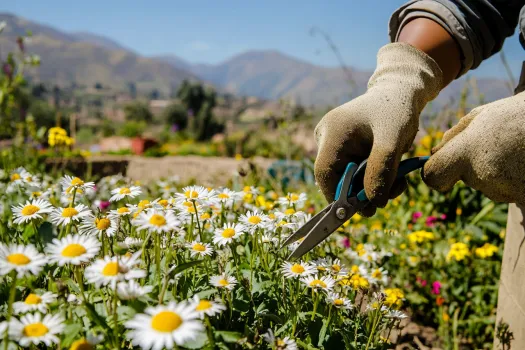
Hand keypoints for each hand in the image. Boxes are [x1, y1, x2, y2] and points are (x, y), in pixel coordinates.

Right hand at [314, 43, 442, 213]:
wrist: (401, 92)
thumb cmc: (397, 111)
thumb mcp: (393, 141)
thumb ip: (381, 171)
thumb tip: (372, 204)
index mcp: (332, 132)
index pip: (324, 173)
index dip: (339, 196)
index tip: (360, 209)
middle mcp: (327, 138)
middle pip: (335, 178)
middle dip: (361, 193)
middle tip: (386, 199)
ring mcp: (334, 143)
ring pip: (346, 178)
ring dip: (370, 188)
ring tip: (398, 183)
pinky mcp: (344, 149)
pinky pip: (353, 173)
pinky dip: (372, 180)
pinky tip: (392, 176)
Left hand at [423, 92, 524, 205]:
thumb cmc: (517, 116)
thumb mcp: (481, 116)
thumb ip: (453, 137)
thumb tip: (433, 155)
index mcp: (467, 153)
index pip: (433, 177)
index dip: (433, 173)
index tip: (441, 167)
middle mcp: (483, 175)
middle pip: (463, 178)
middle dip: (472, 164)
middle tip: (498, 144)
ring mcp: (506, 190)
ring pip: (486, 184)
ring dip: (496, 170)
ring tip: (516, 149)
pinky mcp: (522, 196)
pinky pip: (507, 191)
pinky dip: (513, 179)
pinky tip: (522, 162)